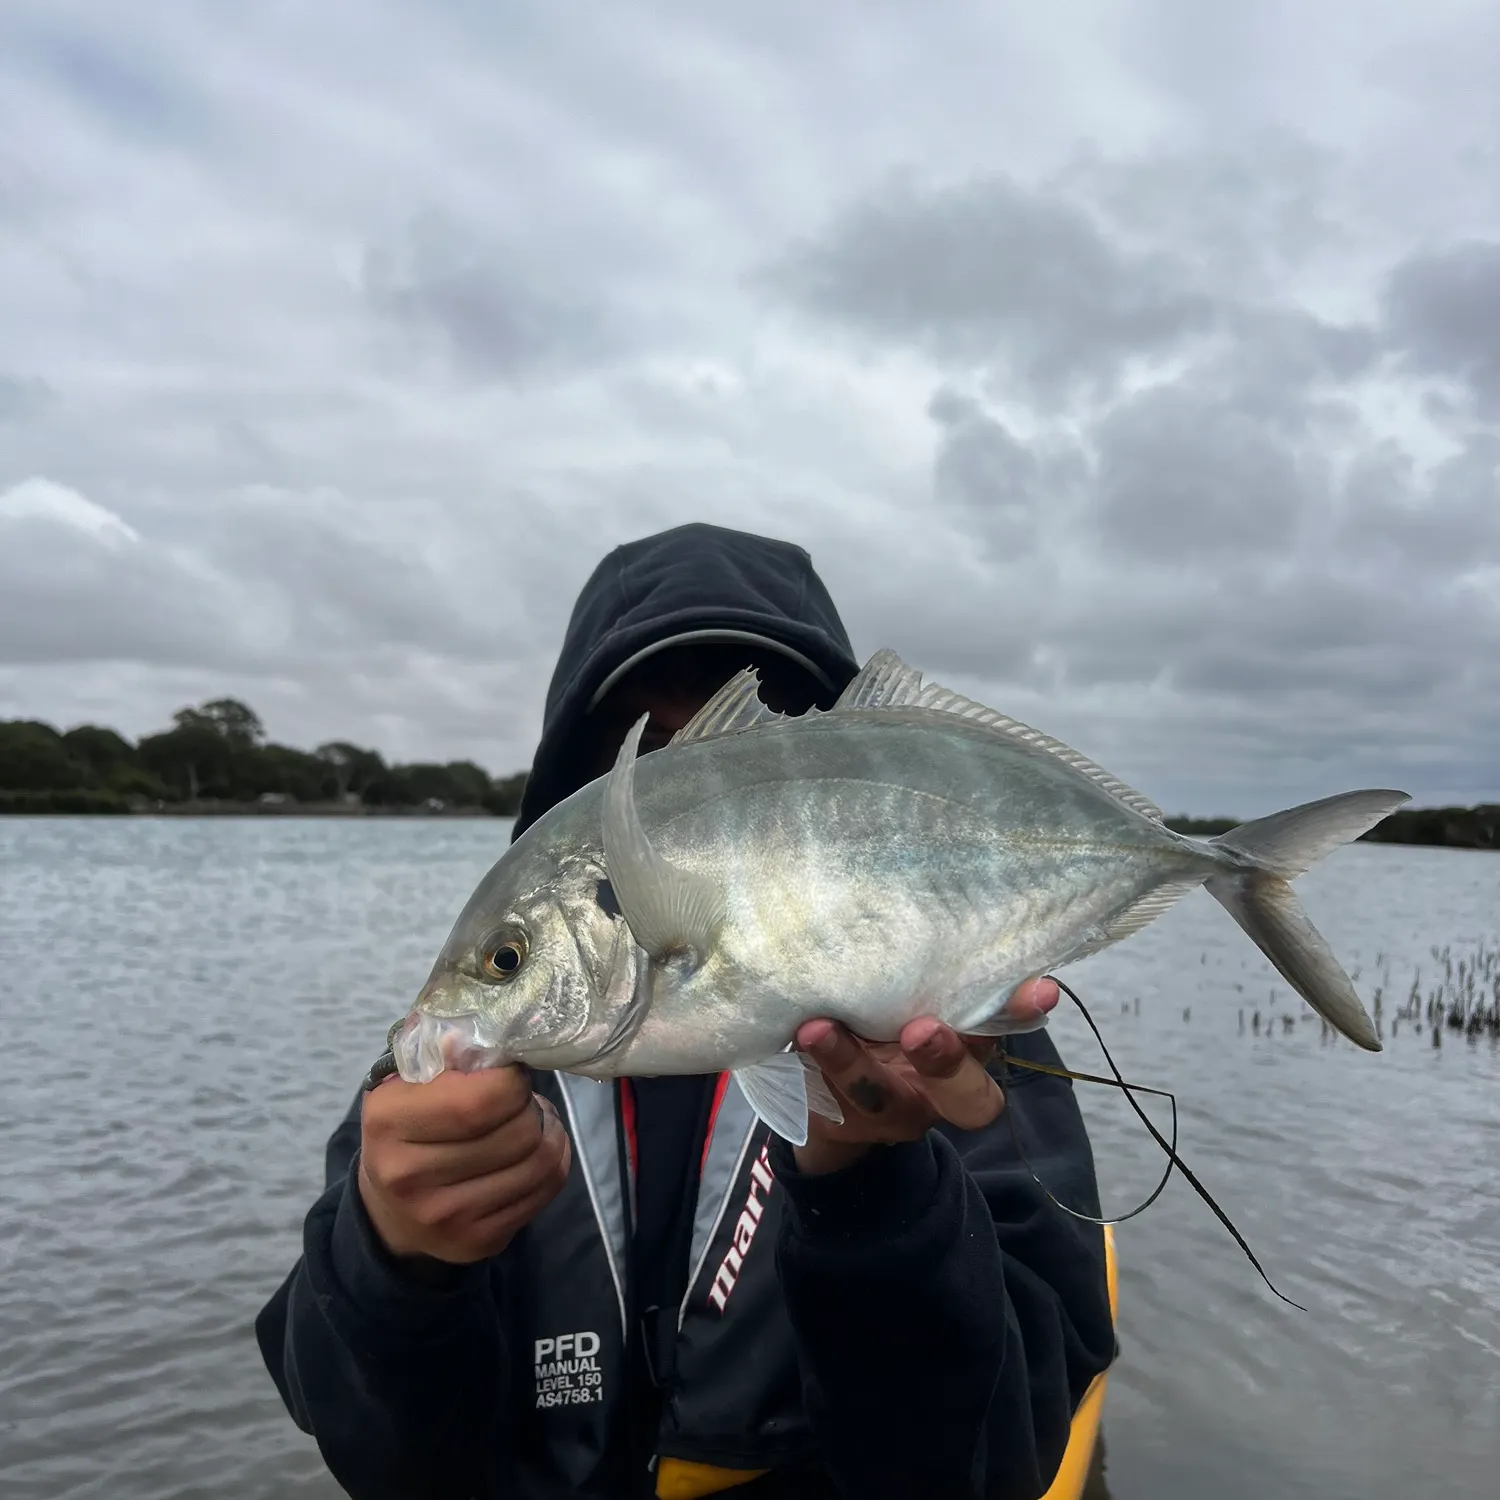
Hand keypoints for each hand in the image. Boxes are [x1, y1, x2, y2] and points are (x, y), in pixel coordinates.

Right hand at [358, 1065, 571, 1264]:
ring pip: (540, 1162)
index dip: (511, 1081)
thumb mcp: (409, 1083)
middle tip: (521, 1098)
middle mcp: (408, 1176)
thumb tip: (472, 1037)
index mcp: (388, 1121)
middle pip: (518, 1132)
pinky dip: (554, 1161)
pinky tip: (534, 1149)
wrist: (391, 1210)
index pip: (479, 1101)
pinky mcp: (477, 1241)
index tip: (510, 1073)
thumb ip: (442, 1054)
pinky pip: (545, 1190)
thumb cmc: (408, 1128)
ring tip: (533, 1120)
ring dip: (549, 1131)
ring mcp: (444, 1217)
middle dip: (531, 1106)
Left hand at [790, 977, 1059, 1174]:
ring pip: (880, 1096)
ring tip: (820, 1027)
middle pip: (968, 1098)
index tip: (1040, 989)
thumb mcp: (913, 998)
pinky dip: (815, 1064)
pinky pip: (829, 1097)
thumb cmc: (880, 1023)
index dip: (1021, 1013)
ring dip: (850, 1060)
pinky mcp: (842, 1119)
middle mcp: (939, 1094)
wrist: (824, 1096)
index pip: (1004, 1030)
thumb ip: (935, 974)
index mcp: (969, 1055)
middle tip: (922, 1028)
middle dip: (948, 1063)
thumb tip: (950, 906)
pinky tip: (801, 1032)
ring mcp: (890, 1111)